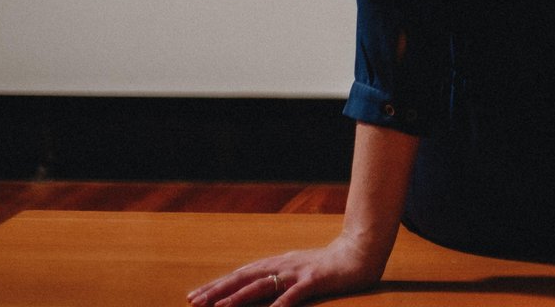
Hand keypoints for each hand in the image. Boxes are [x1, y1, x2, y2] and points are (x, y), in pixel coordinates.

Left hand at [186, 234, 385, 306]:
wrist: (360, 253)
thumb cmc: (328, 265)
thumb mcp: (297, 271)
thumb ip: (277, 279)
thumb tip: (254, 288)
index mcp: (276, 264)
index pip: (240, 275)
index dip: (217, 285)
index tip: (194, 296)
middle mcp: (282, 265)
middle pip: (244, 278)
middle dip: (218, 290)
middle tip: (194, 301)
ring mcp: (297, 272)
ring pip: (262, 285)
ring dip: (238, 297)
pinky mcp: (314, 280)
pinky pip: (293, 294)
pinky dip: (279, 305)